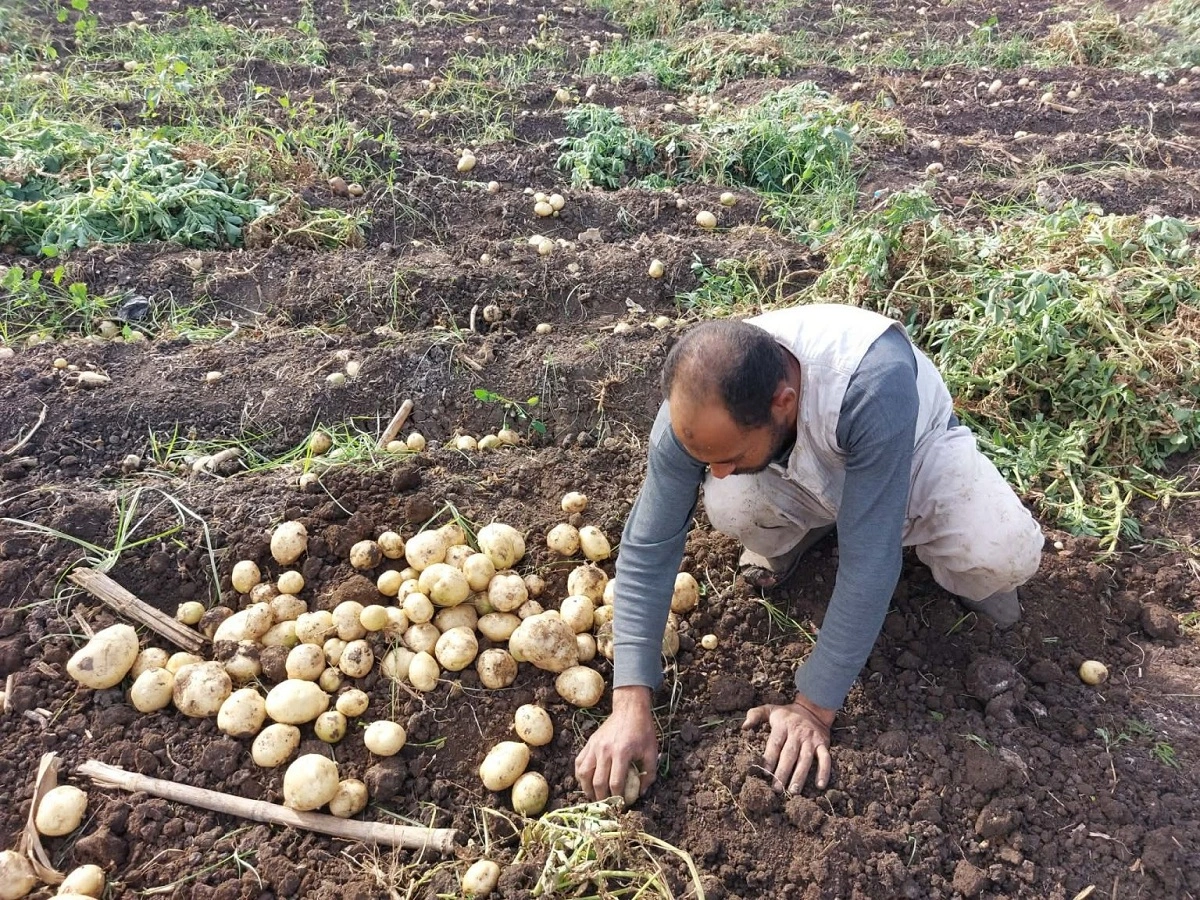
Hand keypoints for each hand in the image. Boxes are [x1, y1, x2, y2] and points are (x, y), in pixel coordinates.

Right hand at [575, 685, 657, 800]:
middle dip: (602, 798)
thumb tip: (641, 793)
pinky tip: (586, 782)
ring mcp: (594, 746)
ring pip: (583, 773)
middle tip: (607, 805)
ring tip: (594, 797)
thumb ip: (649, 774)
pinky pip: (579, 762)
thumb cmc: (643, 730)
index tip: (622, 805)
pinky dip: (580, 775)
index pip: (615, 783)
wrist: (630, 709)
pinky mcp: (589, 743)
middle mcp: (605, 750)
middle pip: (598, 782)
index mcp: (622, 753)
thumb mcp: (651, 752)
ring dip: (587, 789)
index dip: (617, 798)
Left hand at [742, 692, 833, 791]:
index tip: (764, 772)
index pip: (775, 744)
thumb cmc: (788, 714)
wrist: (814, 709)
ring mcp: (811, 740)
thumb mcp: (771, 709)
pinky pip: (826, 759)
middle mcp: (797, 733)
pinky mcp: (823, 744)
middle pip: (789, 754)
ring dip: (800, 776)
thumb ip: (755, 714)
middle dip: (783, 772)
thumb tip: (744, 726)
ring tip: (793, 791)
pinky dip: (824, 772)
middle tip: (776, 789)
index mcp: (783, 726)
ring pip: (806, 759)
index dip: (770, 758)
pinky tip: (820, 785)